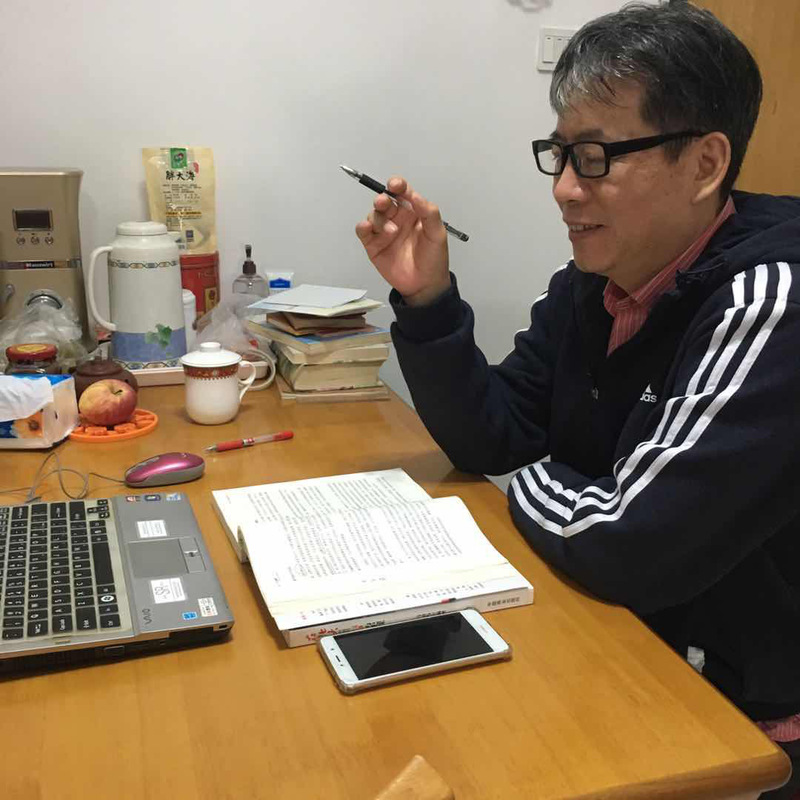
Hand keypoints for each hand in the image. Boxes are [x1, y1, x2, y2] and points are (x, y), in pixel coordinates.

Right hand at [355, 176, 449, 306]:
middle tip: (384, 202)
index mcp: (413, 212)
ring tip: (392, 232)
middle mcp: (397, 219)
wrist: (425, 285)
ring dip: (379, 219)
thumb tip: (415, 196)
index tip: (395, 185)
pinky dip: (363, 227)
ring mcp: (384, 232)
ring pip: (374, 215)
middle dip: (382, 198)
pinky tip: (367, 228)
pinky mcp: (373, 245)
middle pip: (384, 201)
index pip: (403, 193)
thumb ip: (429, 213)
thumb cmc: (434, 259)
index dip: (397, 185)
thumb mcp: (437, 233)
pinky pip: (363, 231)